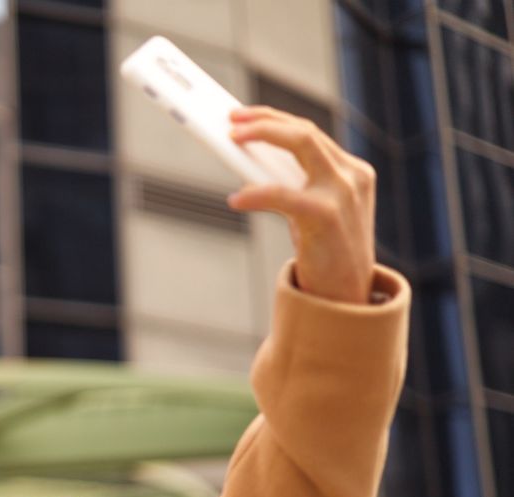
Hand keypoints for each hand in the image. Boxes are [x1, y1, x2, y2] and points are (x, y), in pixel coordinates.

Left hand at [226, 106, 375, 304]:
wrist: (345, 296)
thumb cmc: (323, 253)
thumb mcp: (311, 212)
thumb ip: (292, 186)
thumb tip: (249, 167)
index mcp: (352, 171)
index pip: (310, 134)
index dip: (274, 120)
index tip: (245, 115)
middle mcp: (352, 176)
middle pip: (305, 131)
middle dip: (265, 120)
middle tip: (231, 120)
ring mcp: (343, 193)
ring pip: (301, 145)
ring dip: (262, 135)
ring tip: (231, 139)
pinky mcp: (328, 215)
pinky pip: (283, 194)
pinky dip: (255, 193)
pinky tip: (235, 199)